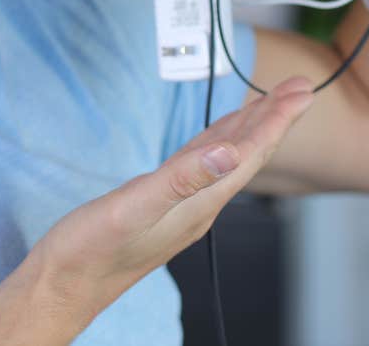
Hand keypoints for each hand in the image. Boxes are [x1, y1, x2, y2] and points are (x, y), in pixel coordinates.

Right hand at [30, 76, 313, 330]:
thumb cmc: (94, 250)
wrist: (66, 282)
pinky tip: (220, 136)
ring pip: (228, 157)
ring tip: (271, 103)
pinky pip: (203, 163)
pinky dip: (219, 141)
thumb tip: (230, 153)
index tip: (302, 92)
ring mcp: (183, 203)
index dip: (277, 120)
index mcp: (199, 202)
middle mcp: (199, 203)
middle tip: (300, 87)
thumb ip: (182, 180)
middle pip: (248, 153)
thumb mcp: (135, 208)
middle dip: (275, 119)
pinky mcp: (164, 201)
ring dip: (252, 128)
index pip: (250, 154)